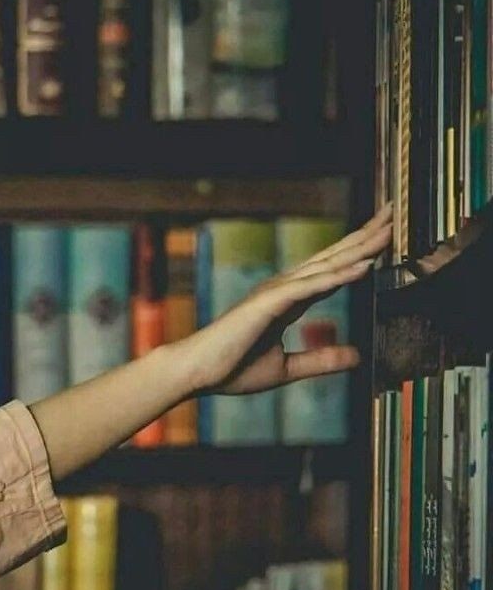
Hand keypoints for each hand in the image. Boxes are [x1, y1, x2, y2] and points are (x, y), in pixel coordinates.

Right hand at [181, 203, 392, 395]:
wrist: (196, 373)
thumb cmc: (231, 369)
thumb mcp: (287, 368)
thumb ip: (320, 360)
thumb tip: (355, 357)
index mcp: (287, 300)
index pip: (330, 271)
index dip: (357, 253)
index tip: (383, 239)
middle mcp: (283, 289)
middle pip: (332, 257)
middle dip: (364, 237)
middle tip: (393, 216)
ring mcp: (275, 292)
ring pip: (326, 265)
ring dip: (359, 247)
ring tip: (387, 231)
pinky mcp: (268, 303)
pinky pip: (311, 287)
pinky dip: (339, 275)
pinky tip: (364, 265)